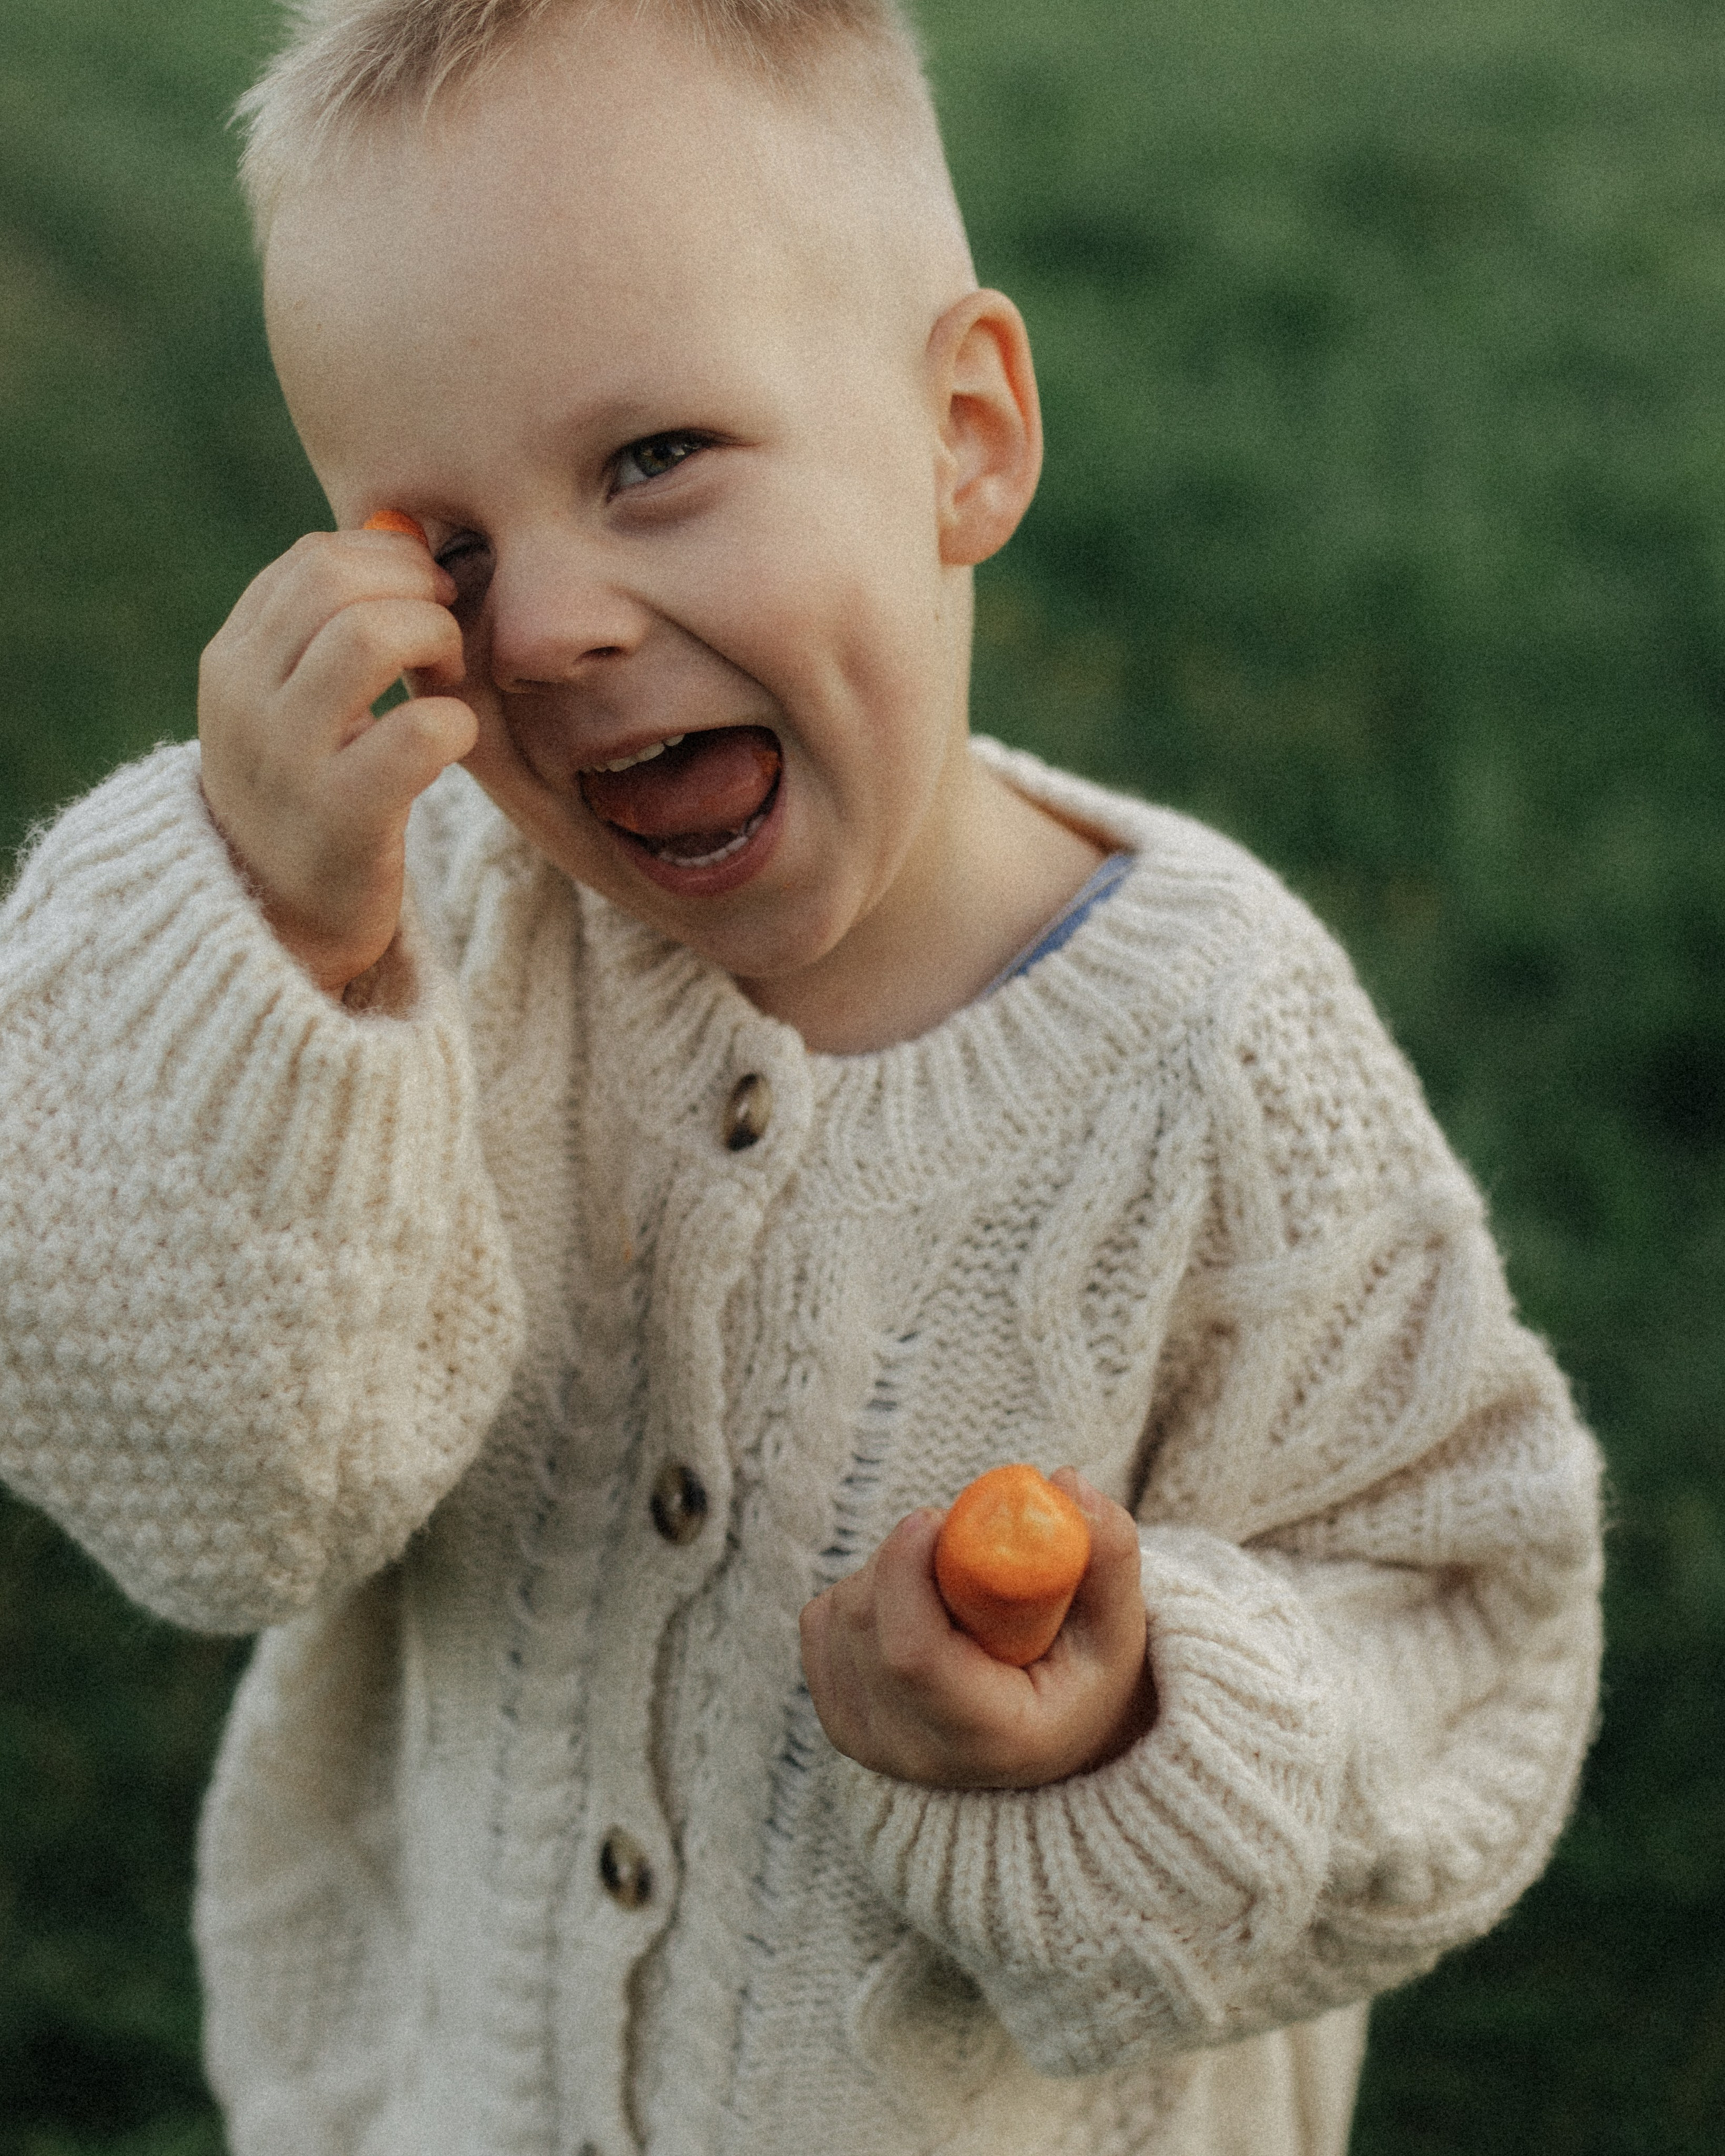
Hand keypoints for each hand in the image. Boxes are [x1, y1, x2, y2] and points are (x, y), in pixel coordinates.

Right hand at [198, 526, 475, 995]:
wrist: (278, 923)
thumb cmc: (310, 794)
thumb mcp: (294, 703)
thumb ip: (334, 623)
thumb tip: (402, 528)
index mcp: (233, 660)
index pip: (313, 559)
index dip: (391, 564)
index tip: (424, 606)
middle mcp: (245, 700)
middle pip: (341, 582)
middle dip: (417, 596)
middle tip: (444, 648)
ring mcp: (287, 758)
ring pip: (371, 636)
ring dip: (436, 645)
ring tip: (446, 687)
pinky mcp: (342, 816)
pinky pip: (418, 733)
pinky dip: (456, 724)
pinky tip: (452, 743)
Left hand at [799, 1469, 1155, 1787]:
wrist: (1045, 1745)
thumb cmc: (1084, 1680)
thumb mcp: (1116, 1629)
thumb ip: (1107, 1556)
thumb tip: (1063, 1483)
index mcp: (989, 1737)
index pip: (912, 1656)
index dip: (907, 1572)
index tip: (933, 1518)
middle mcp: (917, 1754)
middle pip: (865, 1625)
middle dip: (899, 1557)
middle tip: (949, 1539)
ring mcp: (869, 1742)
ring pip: (837, 1617)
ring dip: (880, 1572)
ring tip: (941, 1582)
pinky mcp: (840, 1719)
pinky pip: (819, 1624)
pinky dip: (856, 1593)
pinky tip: (908, 1605)